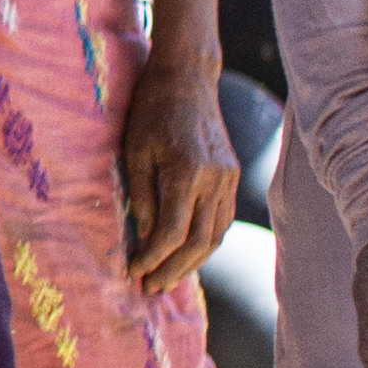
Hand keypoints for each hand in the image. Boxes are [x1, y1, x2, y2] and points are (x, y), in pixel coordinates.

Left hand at [117, 51, 240, 293]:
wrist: (187, 78)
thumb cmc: (151, 111)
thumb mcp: (135, 152)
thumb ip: (143, 197)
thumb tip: (146, 239)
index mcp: (189, 172)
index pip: (173, 232)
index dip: (153, 257)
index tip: (134, 272)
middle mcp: (216, 179)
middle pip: (199, 241)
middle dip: (174, 270)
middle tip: (151, 289)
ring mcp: (229, 177)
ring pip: (216, 234)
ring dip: (193, 262)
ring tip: (167, 278)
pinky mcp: (233, 175)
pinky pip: (222, 218)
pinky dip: (205, 241)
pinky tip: (186, 253)